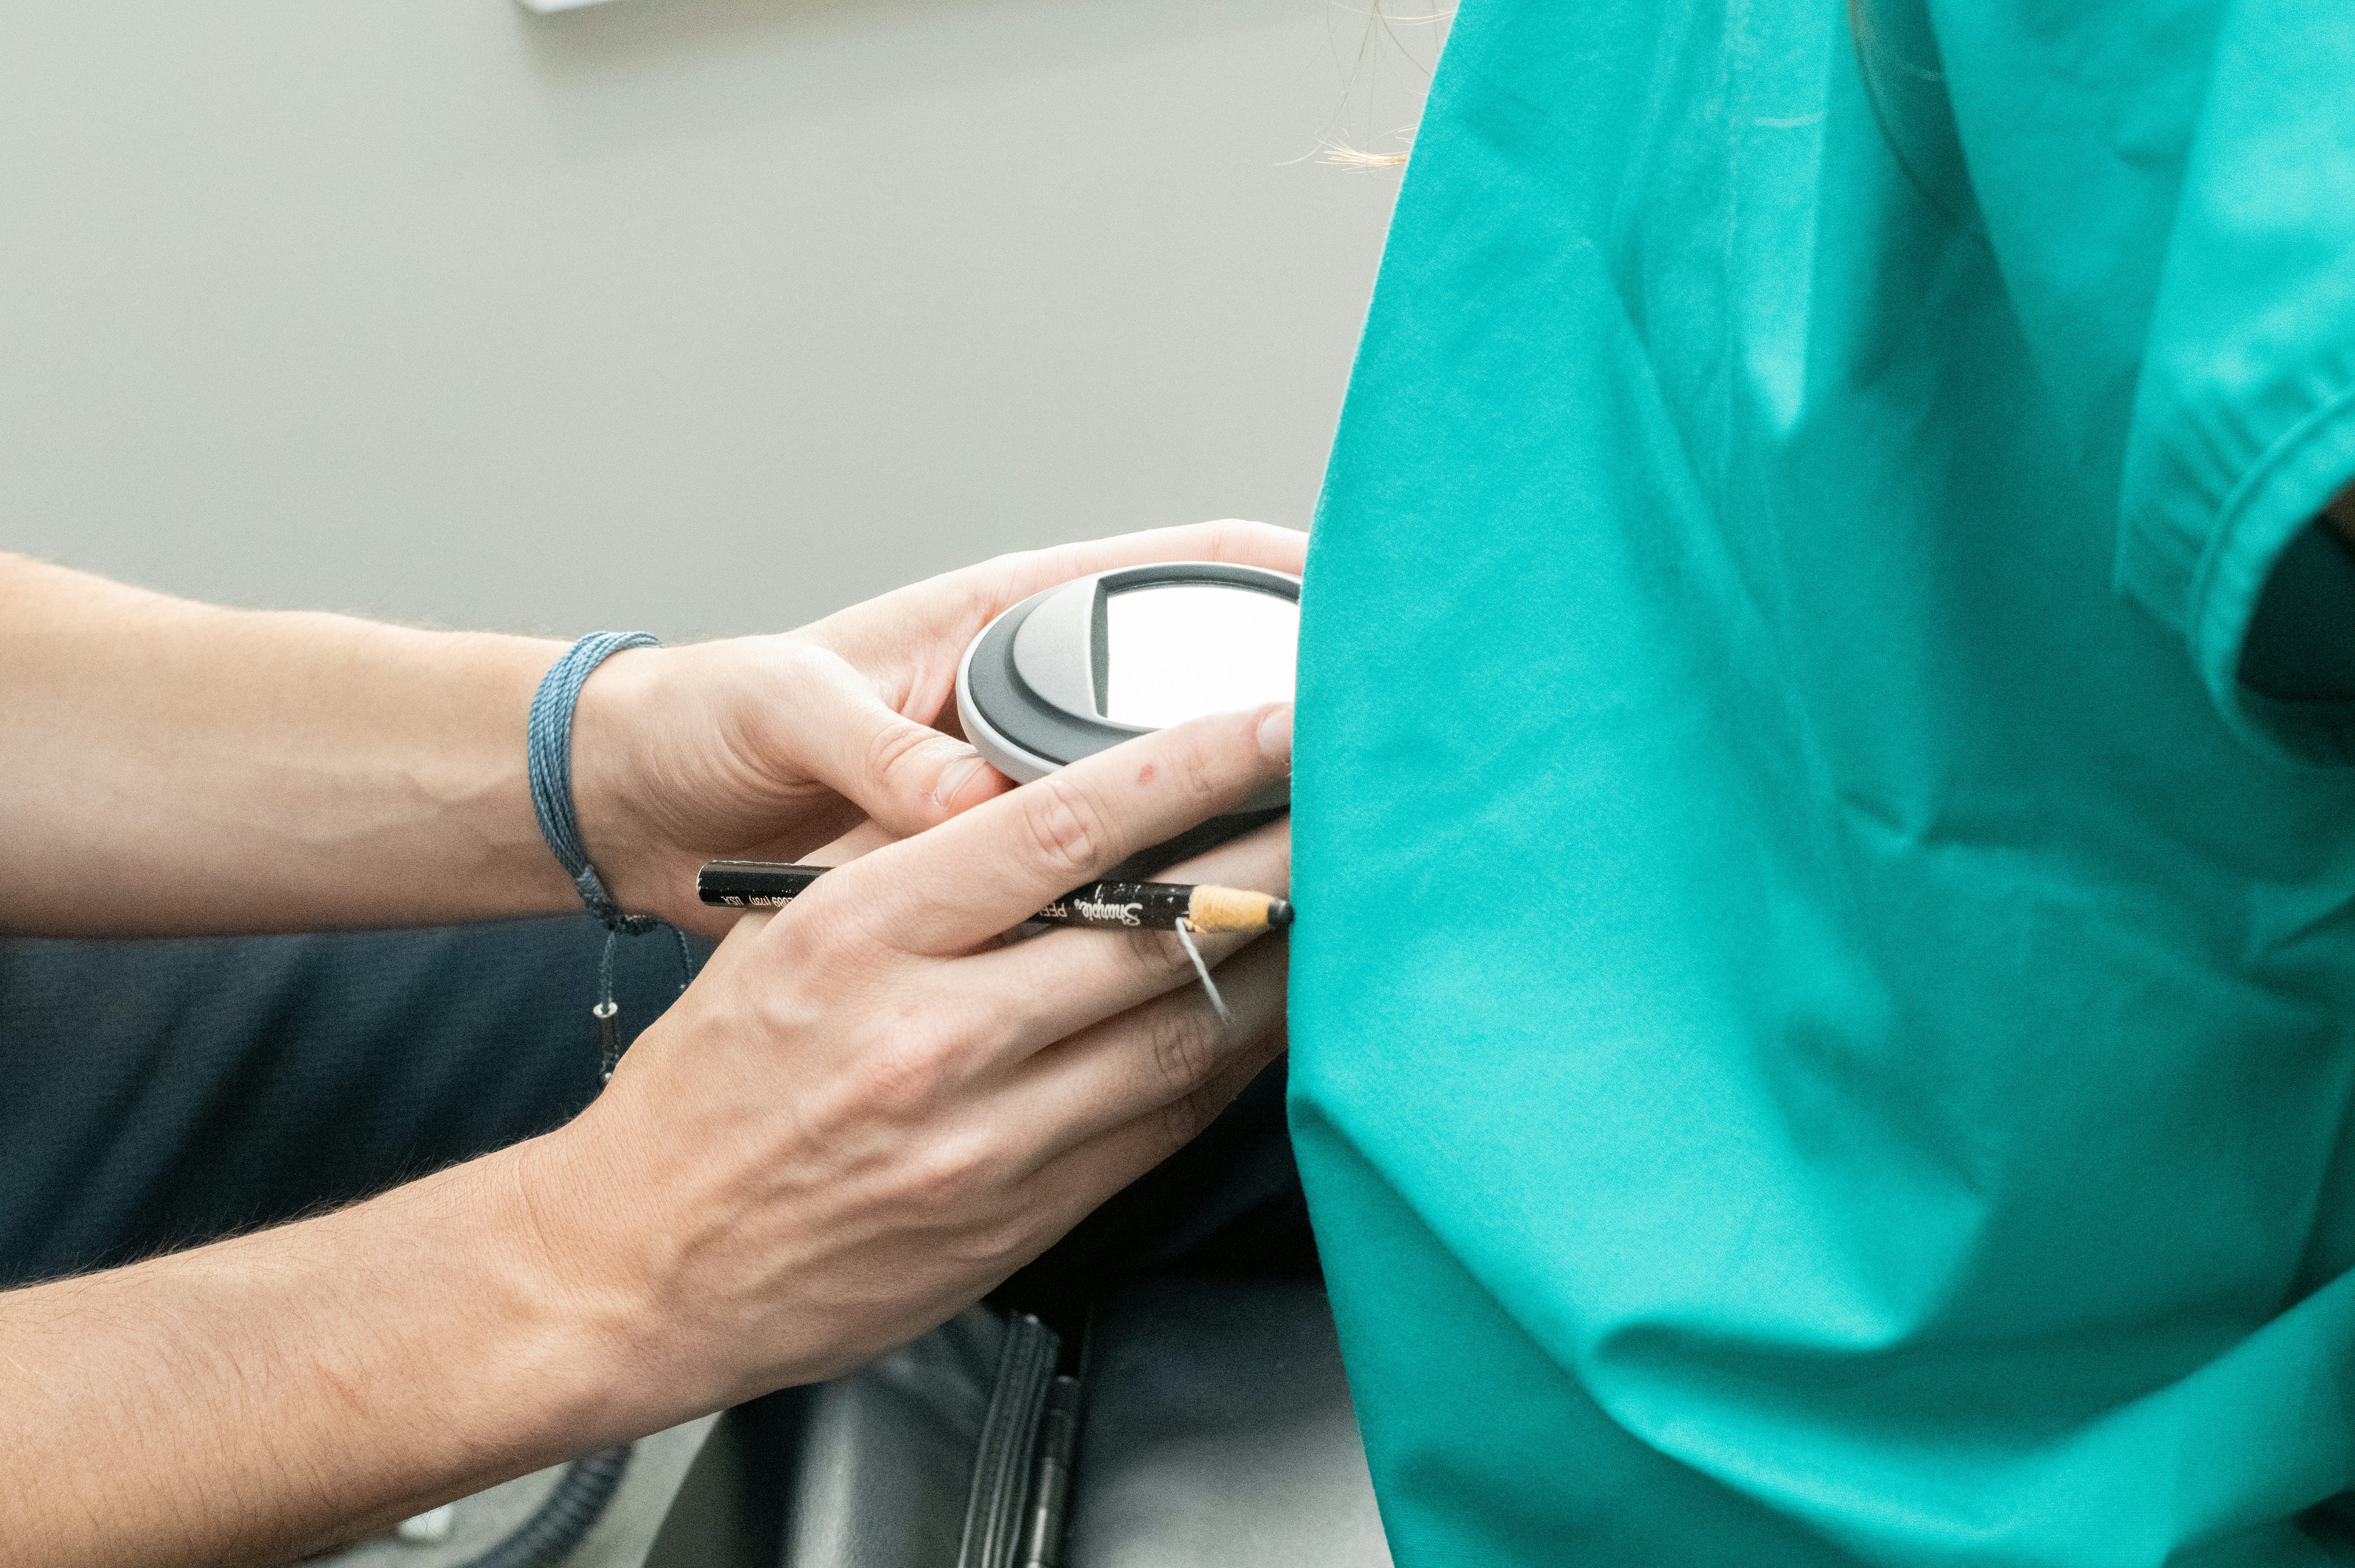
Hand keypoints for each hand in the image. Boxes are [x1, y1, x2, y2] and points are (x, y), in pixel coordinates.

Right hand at [521, 702, 1294, 1414]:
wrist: (640, 1264)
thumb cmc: (710, 1090)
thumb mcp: (785, 932)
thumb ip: (913, 860)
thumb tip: (1046, 795)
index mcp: (862, 934)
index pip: (1069, 824)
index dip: (1198, 762)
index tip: (1280, 721)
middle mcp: (930, 1035)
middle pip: (1155, 929)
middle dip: (1277, 856)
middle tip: (1354, 802)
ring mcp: (984, 1138)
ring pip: (1183, 1032)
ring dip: (1278, 964)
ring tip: (1342, 902)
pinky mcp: (1020, 1217)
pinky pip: (1163, 1126)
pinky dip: (1231, 1064)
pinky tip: (1273, 1019)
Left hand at [570, 519, 1305, 936]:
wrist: (641, 802)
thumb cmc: (712, 722)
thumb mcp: (787, 713)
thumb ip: (882, 756)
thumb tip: (974, 812)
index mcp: (1001, 620)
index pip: (1180, 570)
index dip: (1280, 574)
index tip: (1368, 606)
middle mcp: (1035, 692)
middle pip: (1204, 682)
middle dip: (1293, 713)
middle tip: (1384, 761)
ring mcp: (1030, 774)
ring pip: (1174, 791)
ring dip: (1247, 813)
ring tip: (1336, 855)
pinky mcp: (1007, 862)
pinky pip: (1115, 871)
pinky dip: (1171, 888)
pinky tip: (1231, 935)